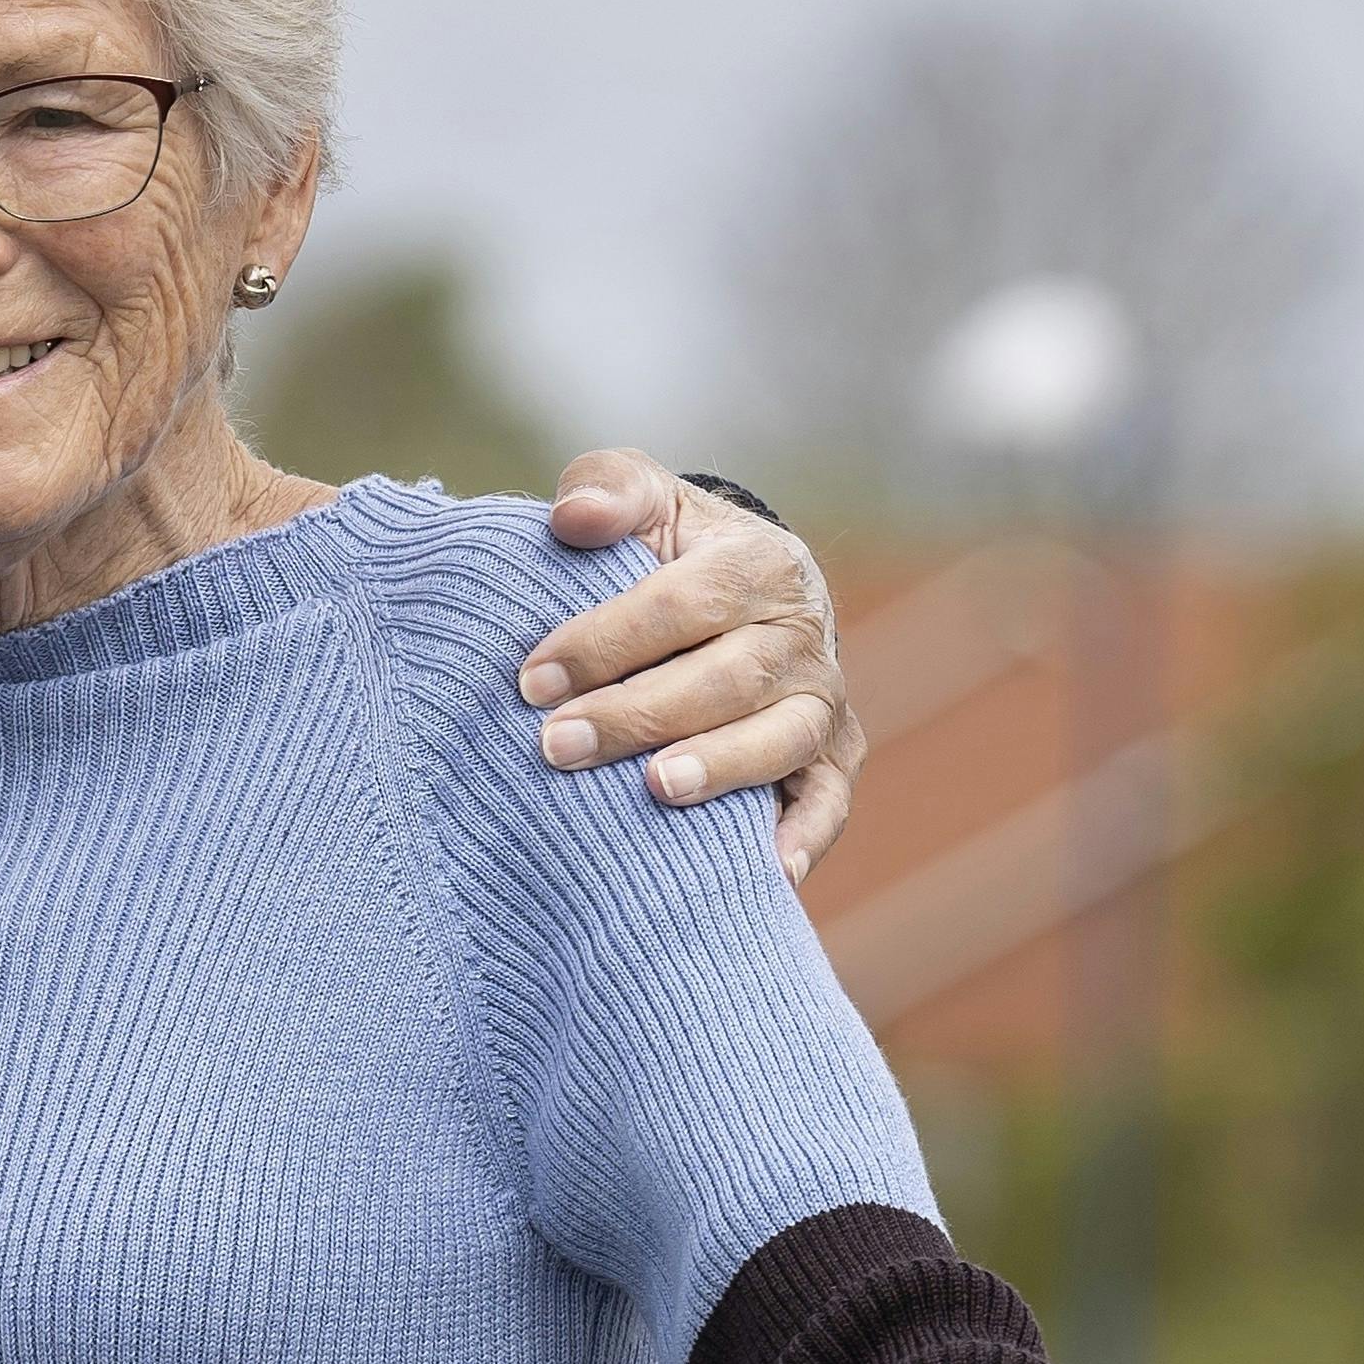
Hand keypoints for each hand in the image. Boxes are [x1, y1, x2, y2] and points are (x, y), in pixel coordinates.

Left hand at [526, 451, 865, 879]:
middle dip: (639, 714)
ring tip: (655, 789)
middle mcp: (802, 634)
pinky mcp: (831, 759)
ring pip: (781, 739)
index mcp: (758, 563)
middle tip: (556, 746)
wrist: (737, 595)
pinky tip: (765, 873)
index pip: (686, 604)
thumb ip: (607, 490)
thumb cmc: (668, 550)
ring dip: (720, 767)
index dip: (609, 641)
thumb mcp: (642, 499)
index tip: (532, 680)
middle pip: (728, 678)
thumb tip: (573, 518)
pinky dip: (804, 837)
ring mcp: (820, 701)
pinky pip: (827, 803)